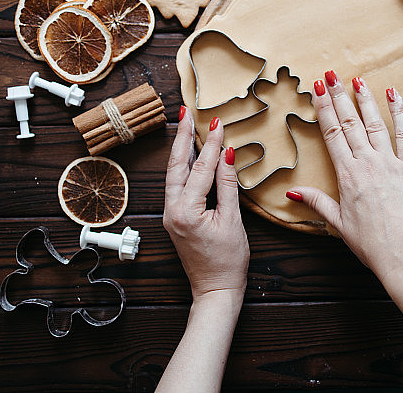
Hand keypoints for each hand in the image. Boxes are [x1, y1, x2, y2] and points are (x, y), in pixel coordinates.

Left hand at [164, 109, 249, 300]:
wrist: (215, 290)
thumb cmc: (228, 261)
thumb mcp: (232, 221)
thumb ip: (227, 185)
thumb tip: (227, 155)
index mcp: (185, 211)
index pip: (200, 169)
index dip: (212, 145)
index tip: (218, 124)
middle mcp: (171, 211)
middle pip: (177, 165)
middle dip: (183, 137)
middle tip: (187, 113)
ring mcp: (170, 214)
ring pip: (174, 173)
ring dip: (181, 149)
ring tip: (186, 126)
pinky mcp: (174, 218)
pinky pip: (177, 185)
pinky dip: (184, 166)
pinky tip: (191, 155)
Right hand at [287, 71, 402, 282]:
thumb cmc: (371, 244)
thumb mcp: (338, 224)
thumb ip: (317, 202)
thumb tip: (292, 191)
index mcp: (347, 176)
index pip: (331, 135)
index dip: (323, 109)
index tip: (317, 89)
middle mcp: (367, 163)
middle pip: (349, 123)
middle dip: (339, 97)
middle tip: (331, 75)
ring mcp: (390, 163)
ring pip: (375, 124)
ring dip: (365, 100)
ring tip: (357, 81)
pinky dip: (400, 113)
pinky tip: (394, 96)